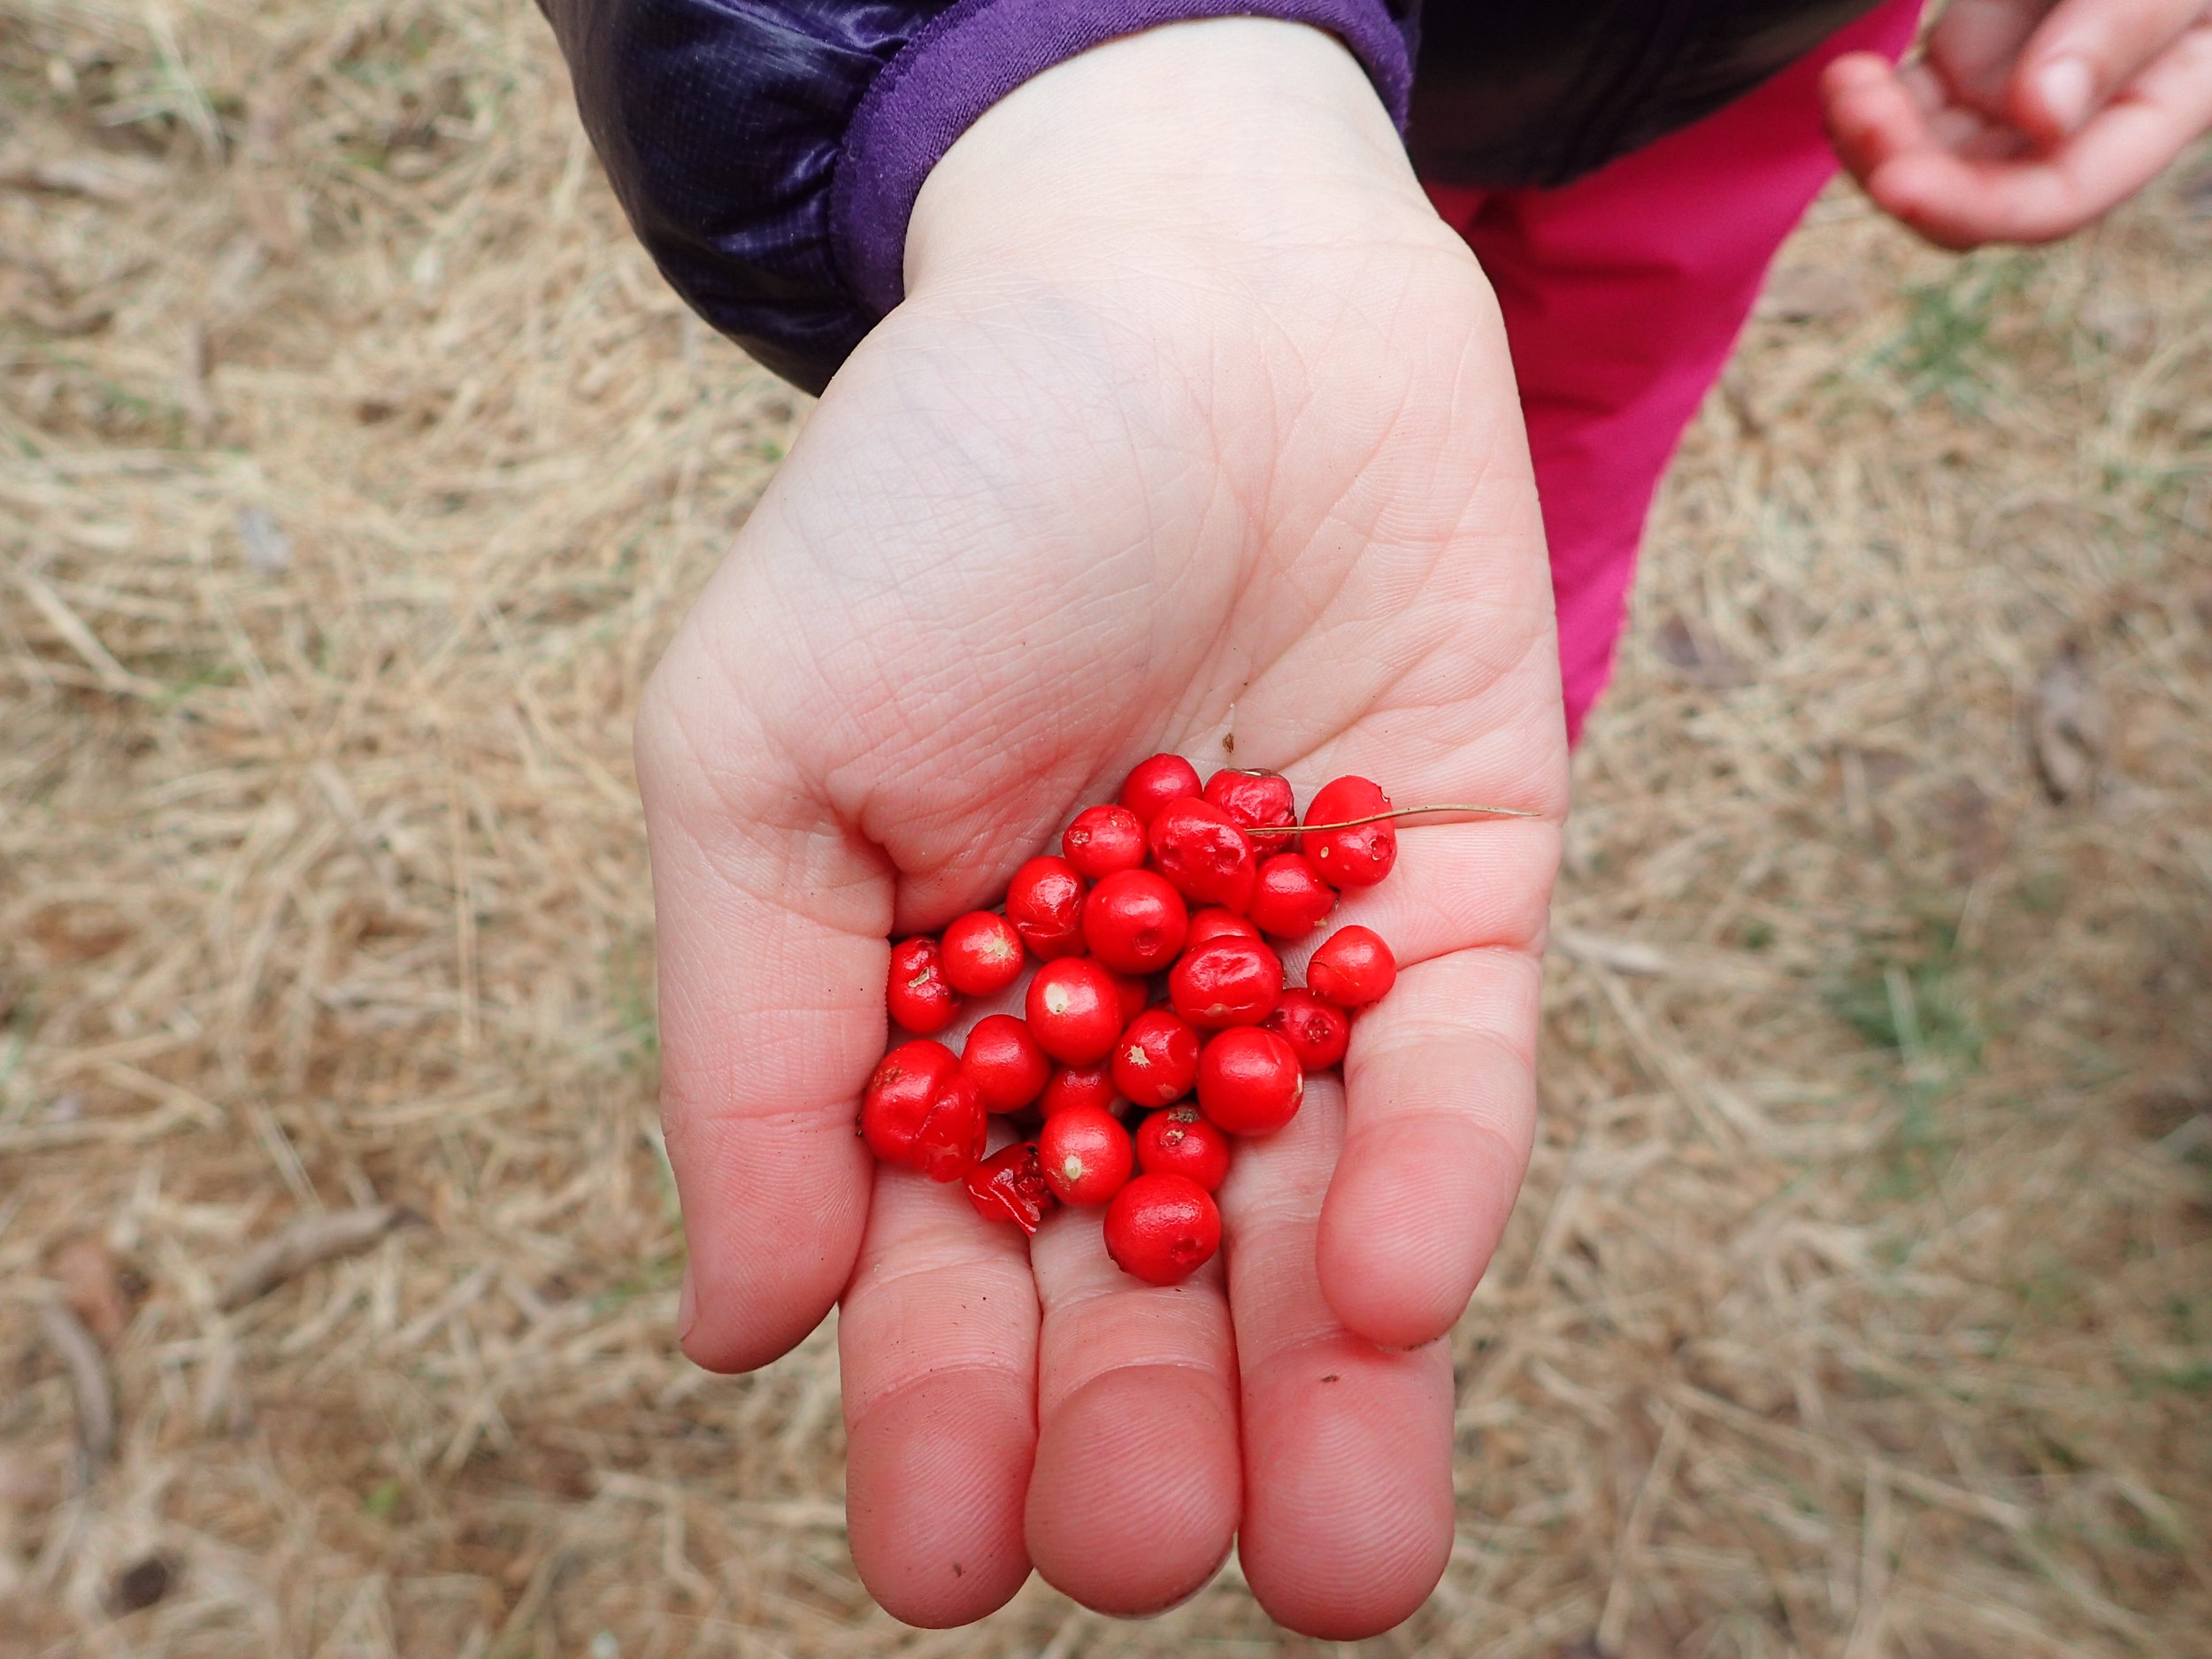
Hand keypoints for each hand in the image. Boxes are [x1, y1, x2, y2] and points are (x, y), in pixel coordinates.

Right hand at [634, 20, 1566, 1636]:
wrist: (1186, 289)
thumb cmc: (943, 499)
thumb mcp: (764, 753)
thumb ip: (755, 1042)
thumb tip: (743, 1331)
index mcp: (940, 1011)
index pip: (939, 1257)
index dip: (937, 1411)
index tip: (939, 1556)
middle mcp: (1128, 1025)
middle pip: (1138, 1280)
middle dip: (1138, 1431)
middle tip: (1136, 1555)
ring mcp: (1302, 980)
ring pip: (1316, 1233)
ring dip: (1326, 1399)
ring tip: (1338, 1569)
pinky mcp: (1464, 911)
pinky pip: (1457, 1076)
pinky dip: (1435, 1181)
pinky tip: (1392, 1295)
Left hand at [1821, 0, 2211, 246]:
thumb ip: (2114, 34)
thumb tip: (2045, 118)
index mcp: (2157, 110)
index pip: (2060, 197)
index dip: (1975, 206)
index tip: (1896, 183)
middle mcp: (2081, 127)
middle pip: (1979, 198)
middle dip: (1905, 170)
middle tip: (1858, 106)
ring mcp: (2018, 102)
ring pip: (1932, 167)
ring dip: (1874, 142)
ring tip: (1845, 83)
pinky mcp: (1968, 69)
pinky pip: (1906, 118)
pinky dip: (1865, 111)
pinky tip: (1845, 82)